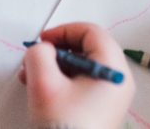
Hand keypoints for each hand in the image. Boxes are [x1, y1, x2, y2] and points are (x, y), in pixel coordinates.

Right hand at [18, 23, 134, 127]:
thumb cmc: (64, 125)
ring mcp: (112, 98)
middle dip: (57, 51)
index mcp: (114, 70)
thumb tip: (41, 49)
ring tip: (30, 78)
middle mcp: (119, 81)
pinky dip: (63, 82)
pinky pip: (84, 84)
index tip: (41, 42)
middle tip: (34, 60)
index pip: (91, 33)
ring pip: (83, 67)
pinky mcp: (102, 111)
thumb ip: (39, 54)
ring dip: (56, 67)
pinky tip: (41, 91)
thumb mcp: (44, 83)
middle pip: (88, 49)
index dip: (63, 31)